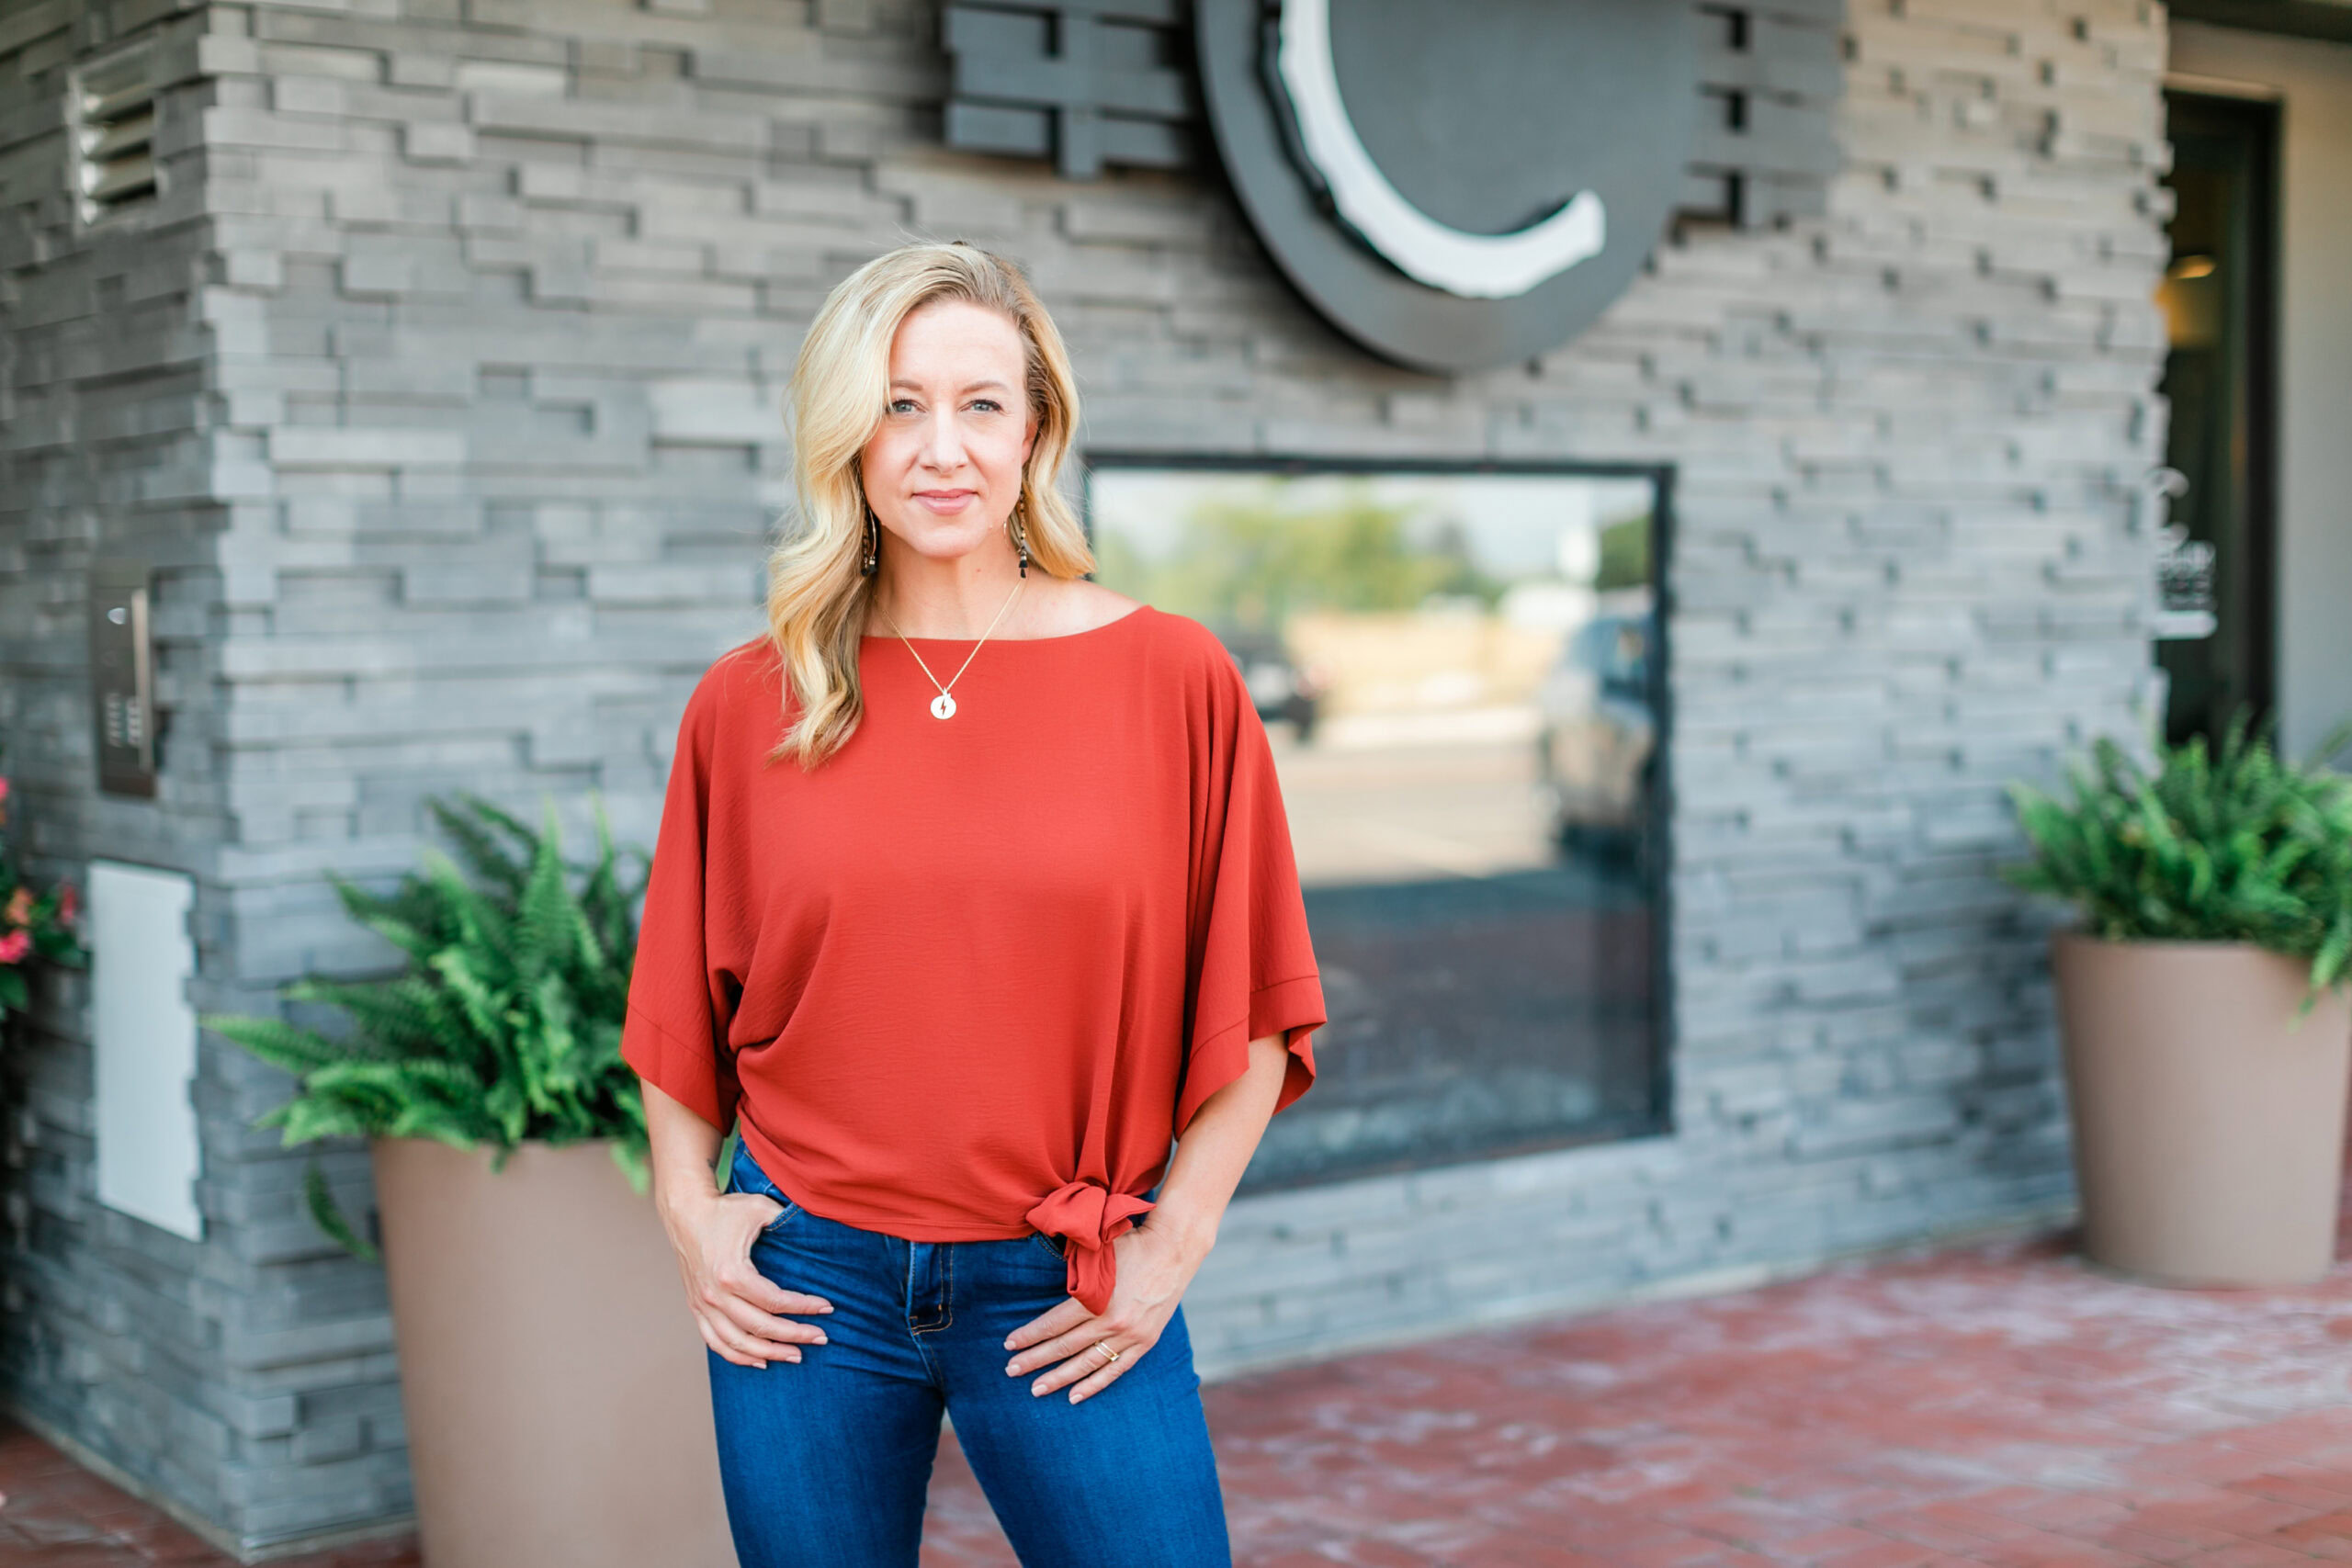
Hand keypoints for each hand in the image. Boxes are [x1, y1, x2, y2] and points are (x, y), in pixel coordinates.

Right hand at [661, 1187, 833, 1368]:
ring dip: (769, 1353)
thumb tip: (815, 1232)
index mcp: (732, 1273)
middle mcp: (714, 1295)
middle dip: (795, 1335)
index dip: (804, 1307)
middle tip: (821, 1338)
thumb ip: (788, 1220)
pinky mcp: (696, 1308)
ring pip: (738, 1343)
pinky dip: (738, 1356)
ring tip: (796, 1356)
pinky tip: (760, 1362)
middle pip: (760, 1327)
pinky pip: (716, 1342)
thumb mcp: (760, 1209)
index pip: (775, 1301)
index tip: (827, 1308)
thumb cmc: (725, 1210)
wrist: (685, 1213)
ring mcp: (703, 1305)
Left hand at [1003, 1220, 1202, 1403]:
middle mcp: (1112, 1322)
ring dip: (1059, 1378)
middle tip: (1011, 1371)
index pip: (1055, 1324)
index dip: (1030, 1335)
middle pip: (1065, 1346)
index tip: (1009, 1344)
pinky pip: (1116, 1369)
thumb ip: (1073, 1269)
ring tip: (1036, 1389)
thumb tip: (1038, 1270)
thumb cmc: (1132, 1244)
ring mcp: (1131, 1335)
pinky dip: (1095, 1384)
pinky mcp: (1145, 1342)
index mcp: (1098, 1298)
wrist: (1175, 1250)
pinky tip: (1075, 1396)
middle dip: (1035, 1359)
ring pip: (1087, 1363)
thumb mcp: (1098, 1251)